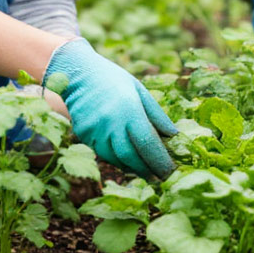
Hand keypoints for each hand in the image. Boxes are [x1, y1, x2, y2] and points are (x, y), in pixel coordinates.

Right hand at [45, 38, 177, 177]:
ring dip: (132, 168)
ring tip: (146, 171)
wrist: (79, 73)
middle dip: (147, 170)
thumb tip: (174, 136)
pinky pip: (103, 153)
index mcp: (129, 109)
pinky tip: (127, 160)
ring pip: (116, 159)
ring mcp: (94, 130)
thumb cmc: (115, 80)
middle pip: (131, 156)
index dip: (159, 161)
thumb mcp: (140, 91)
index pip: (147, 142)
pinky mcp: (83, 135)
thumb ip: (157, 115)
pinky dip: (117, 159)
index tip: (170, 172)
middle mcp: (110, 122)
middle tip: (160, 178)